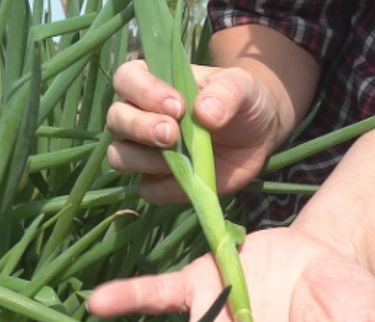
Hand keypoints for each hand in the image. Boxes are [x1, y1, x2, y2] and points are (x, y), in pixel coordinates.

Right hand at [105, 60, 282, 202]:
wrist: (258, 136)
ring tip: (180, 157)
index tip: (178, 106)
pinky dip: (165, 187)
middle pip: (116, 119)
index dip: (144, 92)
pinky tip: (190, 178)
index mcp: (154, 82)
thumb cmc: (242, 101)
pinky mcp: (160, 182)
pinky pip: (147, 190)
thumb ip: (226, 93)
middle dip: (140, 127)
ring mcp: (147, 151)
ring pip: (119, 156)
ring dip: (144, 159)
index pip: (127, 79)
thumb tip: (204, 112)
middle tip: (172, 134)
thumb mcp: (243, 86)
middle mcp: (141, 115)